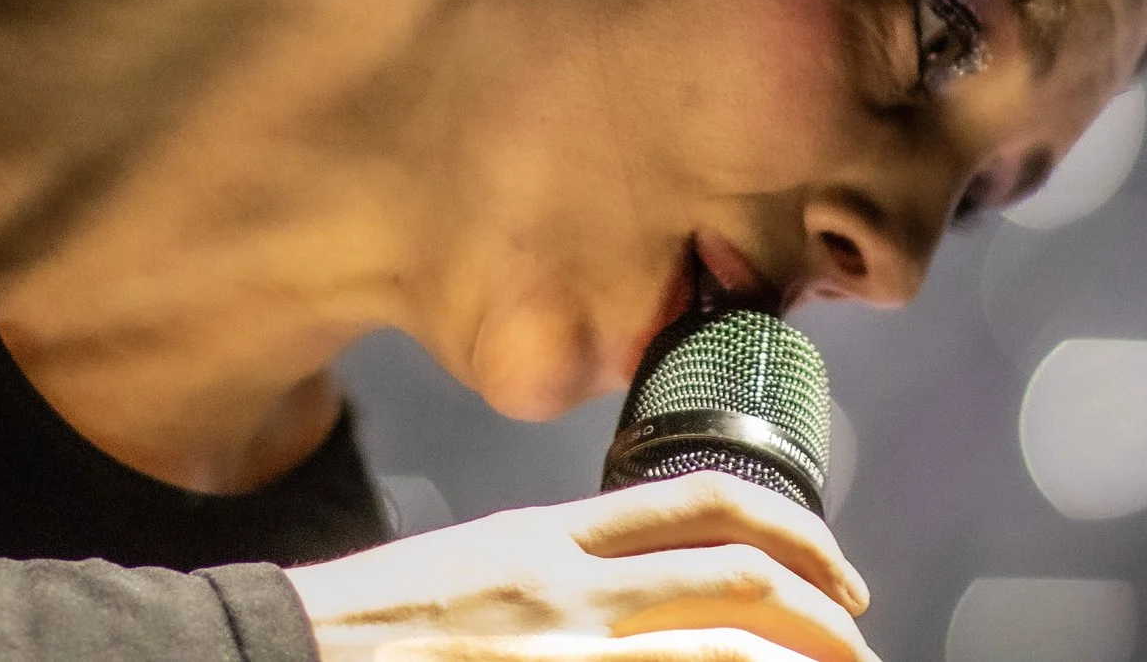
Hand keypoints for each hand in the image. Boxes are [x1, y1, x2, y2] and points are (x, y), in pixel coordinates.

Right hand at [283, 472, 875, 661]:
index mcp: (544, 536)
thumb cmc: (368, 631)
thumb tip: (642, 592)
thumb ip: (554, 572)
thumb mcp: (472, 570)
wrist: (284, 651)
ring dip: (804, 653)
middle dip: (825, 601)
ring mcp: (560, 642)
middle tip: (861, 634)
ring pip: (725, 632)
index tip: (834, 569)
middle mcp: (563, 581)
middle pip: (736, 564)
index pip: (698, 500)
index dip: (790, 527)